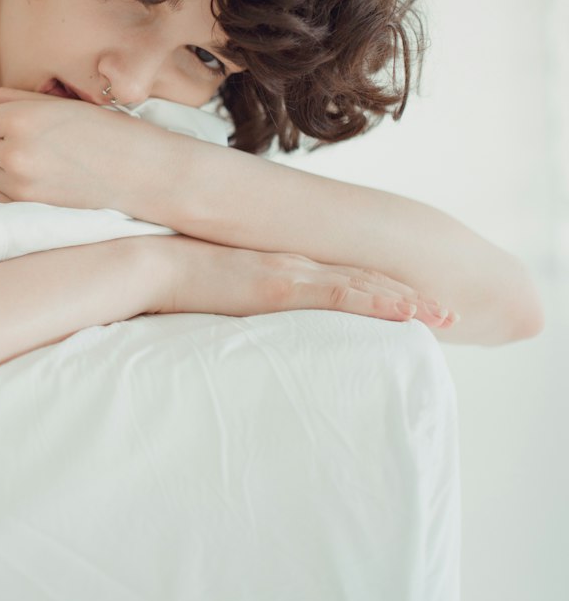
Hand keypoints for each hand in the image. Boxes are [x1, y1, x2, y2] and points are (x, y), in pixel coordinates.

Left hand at [0, 85, 183, 213]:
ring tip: (33, 151)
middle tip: (26, 129)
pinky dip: (0, 181)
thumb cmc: (104, 130)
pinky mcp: (27, 209)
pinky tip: (30, 172)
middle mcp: (15, 155)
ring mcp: (20, 186)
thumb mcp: (55, 103)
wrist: (142, 174)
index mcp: (22, 120)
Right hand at [147, 237, 458, 329]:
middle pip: (366, 281)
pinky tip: (406, 313)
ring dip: (408, 302)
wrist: (151, 269)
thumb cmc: (179, 289)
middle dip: (410, 298)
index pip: (346, 280)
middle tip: (449, 313)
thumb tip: (261, 334)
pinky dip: (377, 303)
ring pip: (364, 286)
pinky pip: (340, 296)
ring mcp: (291, 274)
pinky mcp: (280, 286)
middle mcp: (296, 266)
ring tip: (444, 316)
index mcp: (283, 269)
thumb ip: (249, 311)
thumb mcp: (224, 301)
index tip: (418, 307)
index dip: (385, 292)